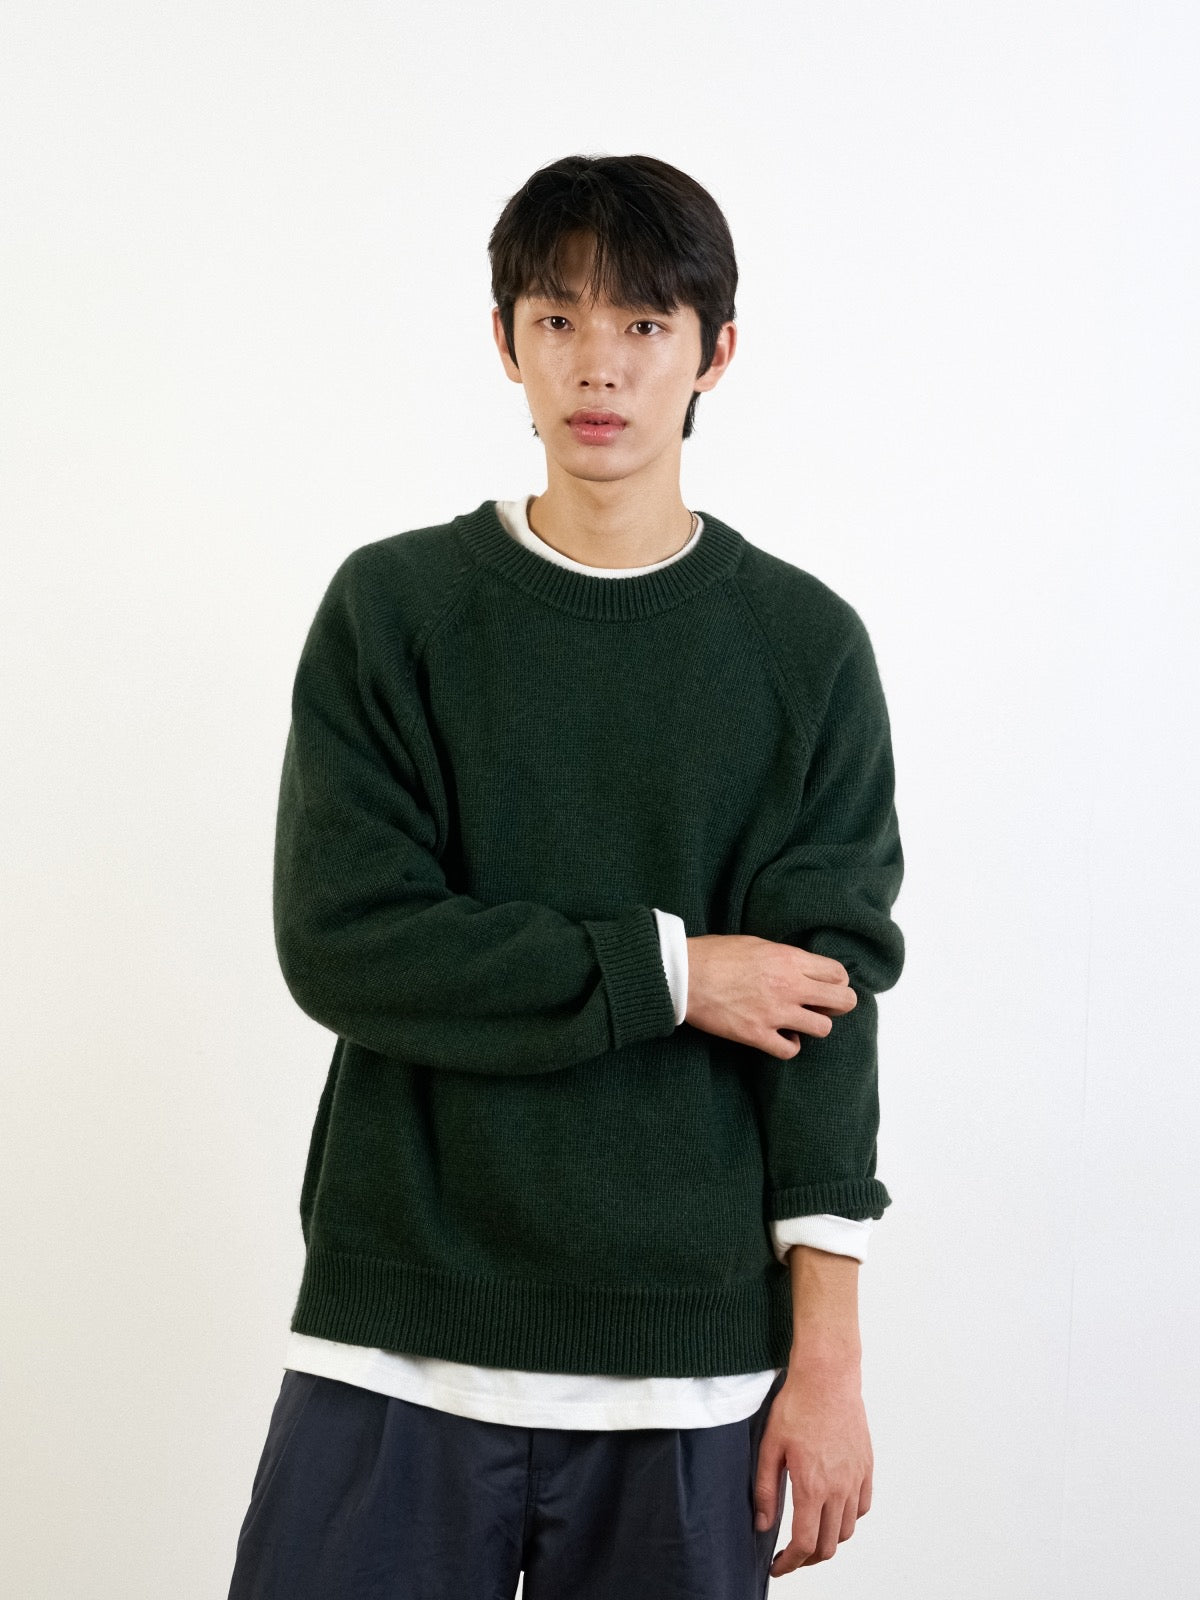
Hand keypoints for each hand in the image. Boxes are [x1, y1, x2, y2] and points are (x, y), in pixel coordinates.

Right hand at [684, 934, 856, 1058]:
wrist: (684, 975)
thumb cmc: (714, 954)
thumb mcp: (757, 944)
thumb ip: (784, 957)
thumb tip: (800, 967)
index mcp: (789, 960)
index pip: (837, 974)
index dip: (837, 982)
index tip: (827, 986)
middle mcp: (789, 986)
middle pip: (842, 1002)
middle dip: (839, 1005)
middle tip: (824, 1007)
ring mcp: (775, 1013)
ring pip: (822, 1029)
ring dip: (814, 1026)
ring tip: (799, 1022)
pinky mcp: (757, 1035)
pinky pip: (790, 1050)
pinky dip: (789, 1046)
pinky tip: (780, 1037)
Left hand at [753, 1360, 872, 1575]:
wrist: (828, 1377)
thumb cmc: (797, 1406)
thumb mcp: (770, 1446)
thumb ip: (767, 1490)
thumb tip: (763, 1525)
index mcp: (812, 1486)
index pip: (804, 1544)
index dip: (790, 1563)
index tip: (778, 1566)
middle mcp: (839, 1488)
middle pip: (828, 1545)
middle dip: (808, 1558)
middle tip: (791, 1554)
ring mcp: (856, 1478)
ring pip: (848, 1530)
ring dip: (829, 1539)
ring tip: (811, 1533)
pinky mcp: (866, 1467)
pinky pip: (863, 1507)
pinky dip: (849, 1518)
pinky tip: (833, 1510)